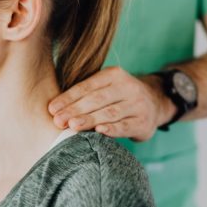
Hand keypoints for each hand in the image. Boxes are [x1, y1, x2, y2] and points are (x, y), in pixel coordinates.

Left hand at [47, 66, 176, 141]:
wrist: (155, 103)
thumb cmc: (119, 97)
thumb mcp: (107, 87)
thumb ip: (86, 93)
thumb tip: (55, 107)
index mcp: (114, 74)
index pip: (87, 86)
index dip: (69, 98)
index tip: (52, 109)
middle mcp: (128, 87)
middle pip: (97, 99)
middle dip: (75, 110)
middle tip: (58, 120)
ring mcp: (138, 104)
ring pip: (110, 113)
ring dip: (89, 120)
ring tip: (72, 126)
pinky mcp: (143, 122)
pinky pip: (125, 126)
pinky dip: (112, 129)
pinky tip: (98, 132)